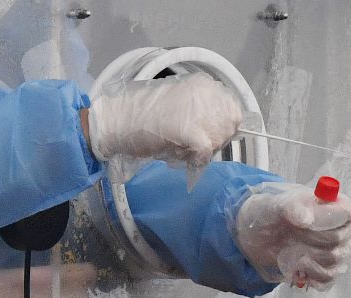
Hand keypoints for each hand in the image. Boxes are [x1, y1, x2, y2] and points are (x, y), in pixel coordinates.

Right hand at [89, 72, 242, 165]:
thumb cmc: (143, 115)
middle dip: (216, 139)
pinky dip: (196, 159)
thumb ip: (200, 111)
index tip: (209, 135)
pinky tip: (180, 154)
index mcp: (203, 84)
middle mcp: (206, 94)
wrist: (117, 120)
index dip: (223, 127)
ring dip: (204, 150)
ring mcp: (200, 112)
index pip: (233, 109)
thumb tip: (220, 128)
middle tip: (193, 145)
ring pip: (220, 139)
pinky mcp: (193, 132)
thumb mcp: (179, 104)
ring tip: (181, 147)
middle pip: (231, 126)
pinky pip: (206, 152)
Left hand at [234, 183, 350, 289]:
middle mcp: (345, 230)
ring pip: (334, 261)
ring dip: (307, 257)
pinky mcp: (332, 272)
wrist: (264, 237)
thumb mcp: (278, 206)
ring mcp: (341, 253)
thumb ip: (292, 208)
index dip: (327, 221)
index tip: (304, 224)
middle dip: (309, 240)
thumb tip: (306, 219)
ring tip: (291, 249)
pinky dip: (309, 275)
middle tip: (291, 235)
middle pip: (339, 241)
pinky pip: (328, 279)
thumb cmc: (276, 215)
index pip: (348, 214)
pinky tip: (297, 267)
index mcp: (338, 206)